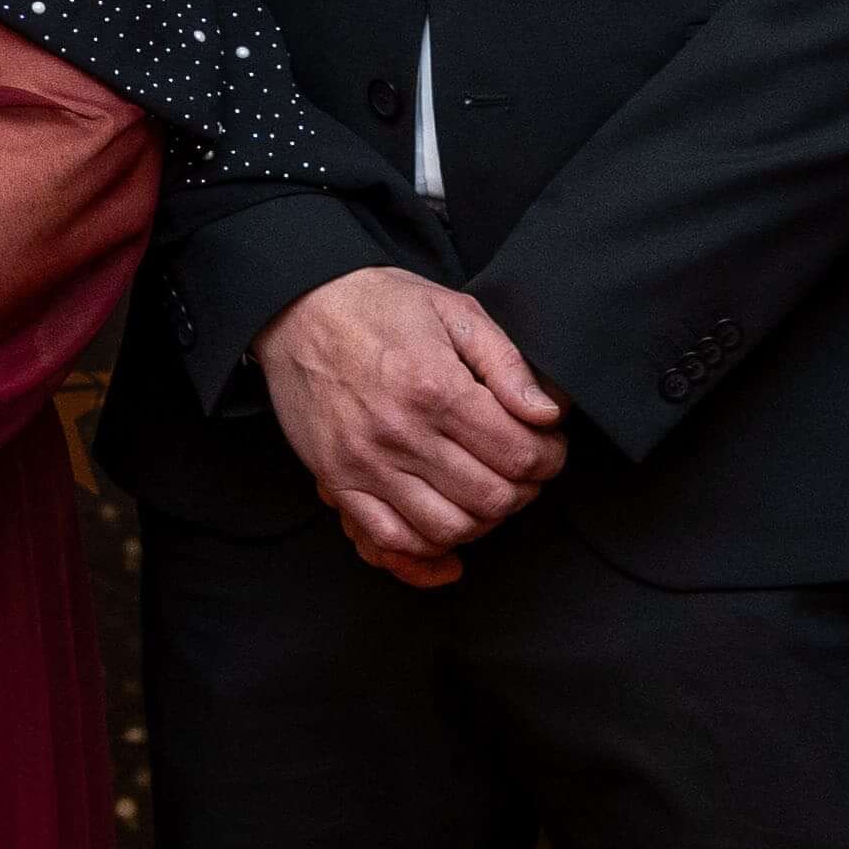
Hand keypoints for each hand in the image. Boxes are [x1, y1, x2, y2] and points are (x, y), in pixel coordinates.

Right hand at [252, 268, 564, 588]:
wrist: (299, 308)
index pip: (520, 454)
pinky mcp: (337, 480)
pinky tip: (442, 517)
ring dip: (481, 519)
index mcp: (437, 388)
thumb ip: (508, 364)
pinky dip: (426, 543)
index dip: (550, 457)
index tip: (548, 446)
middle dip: (524, 490)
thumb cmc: (379, 305)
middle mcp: (401, 433)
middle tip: (523, 470)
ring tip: (484, 490)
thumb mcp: (455, 311)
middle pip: (492, 499)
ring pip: (448, 529)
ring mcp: (365, 463)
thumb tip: (548, 414)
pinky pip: (390, 539)